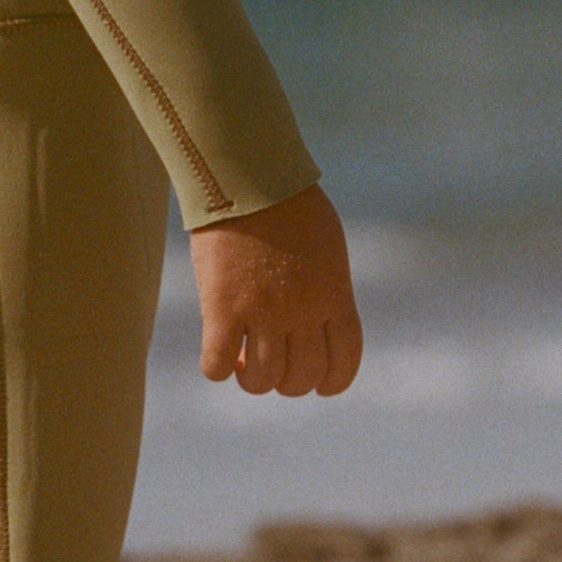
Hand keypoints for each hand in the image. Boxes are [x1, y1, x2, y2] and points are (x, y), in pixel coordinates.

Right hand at [190, 185, 362, 397]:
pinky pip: (217, 365)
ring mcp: (263, 312)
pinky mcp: (222, 308)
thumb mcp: (327, 249)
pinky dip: (217, 369)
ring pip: (262, 381)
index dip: (332, 382)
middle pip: (301, 378)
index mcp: (334, 296)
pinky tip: (217, 355)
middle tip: (270, 363)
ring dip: (252, 380)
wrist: (248, 176)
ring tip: (242, 361)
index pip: (344, 362)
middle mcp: (304, 312)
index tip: (319, 385)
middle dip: (287, 382)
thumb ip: (327, 289)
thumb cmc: (288, 203)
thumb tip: (316, 321)